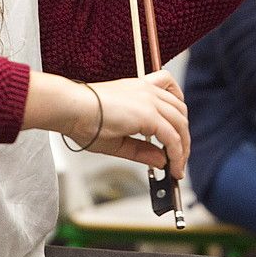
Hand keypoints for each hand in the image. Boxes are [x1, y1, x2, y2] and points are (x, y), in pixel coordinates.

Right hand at [30, 69, 189, 178]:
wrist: (71, 108)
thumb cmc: (83, 119)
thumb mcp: (118, 138)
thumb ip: (141, 149)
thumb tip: (161, 160)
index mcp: (140, 89)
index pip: (171, 98)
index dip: (178, 120)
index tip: (176, 139)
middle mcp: (148, 91)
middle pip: (181, 112)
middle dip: (184, 138)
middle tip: (179, 159)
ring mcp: (150, 100)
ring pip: (181, 124)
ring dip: (183, 148)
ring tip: (178, 167)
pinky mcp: (149, 114)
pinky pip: (172, 137)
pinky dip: (176, 154)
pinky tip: (173, 168)